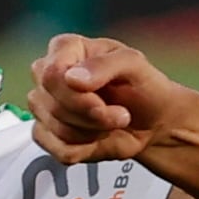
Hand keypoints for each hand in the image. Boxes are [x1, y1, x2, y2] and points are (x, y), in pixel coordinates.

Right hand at [31, 34, 185, 163]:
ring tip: (112, 122)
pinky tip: (99, 136)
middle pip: (54, 104)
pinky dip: (86, 149)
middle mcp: (49, 75)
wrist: (153, 121)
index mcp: (66, 48)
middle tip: (120, 114)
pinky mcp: (48, 134)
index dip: (78, 96)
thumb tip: (71, 78)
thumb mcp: (134, 65)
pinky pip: (59, 150)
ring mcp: (45, 106)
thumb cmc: (143, 86)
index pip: (52, 74)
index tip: (104, 101)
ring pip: (58, 129)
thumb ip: (104, 65)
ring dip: (93, 132)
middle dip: (92, 116)